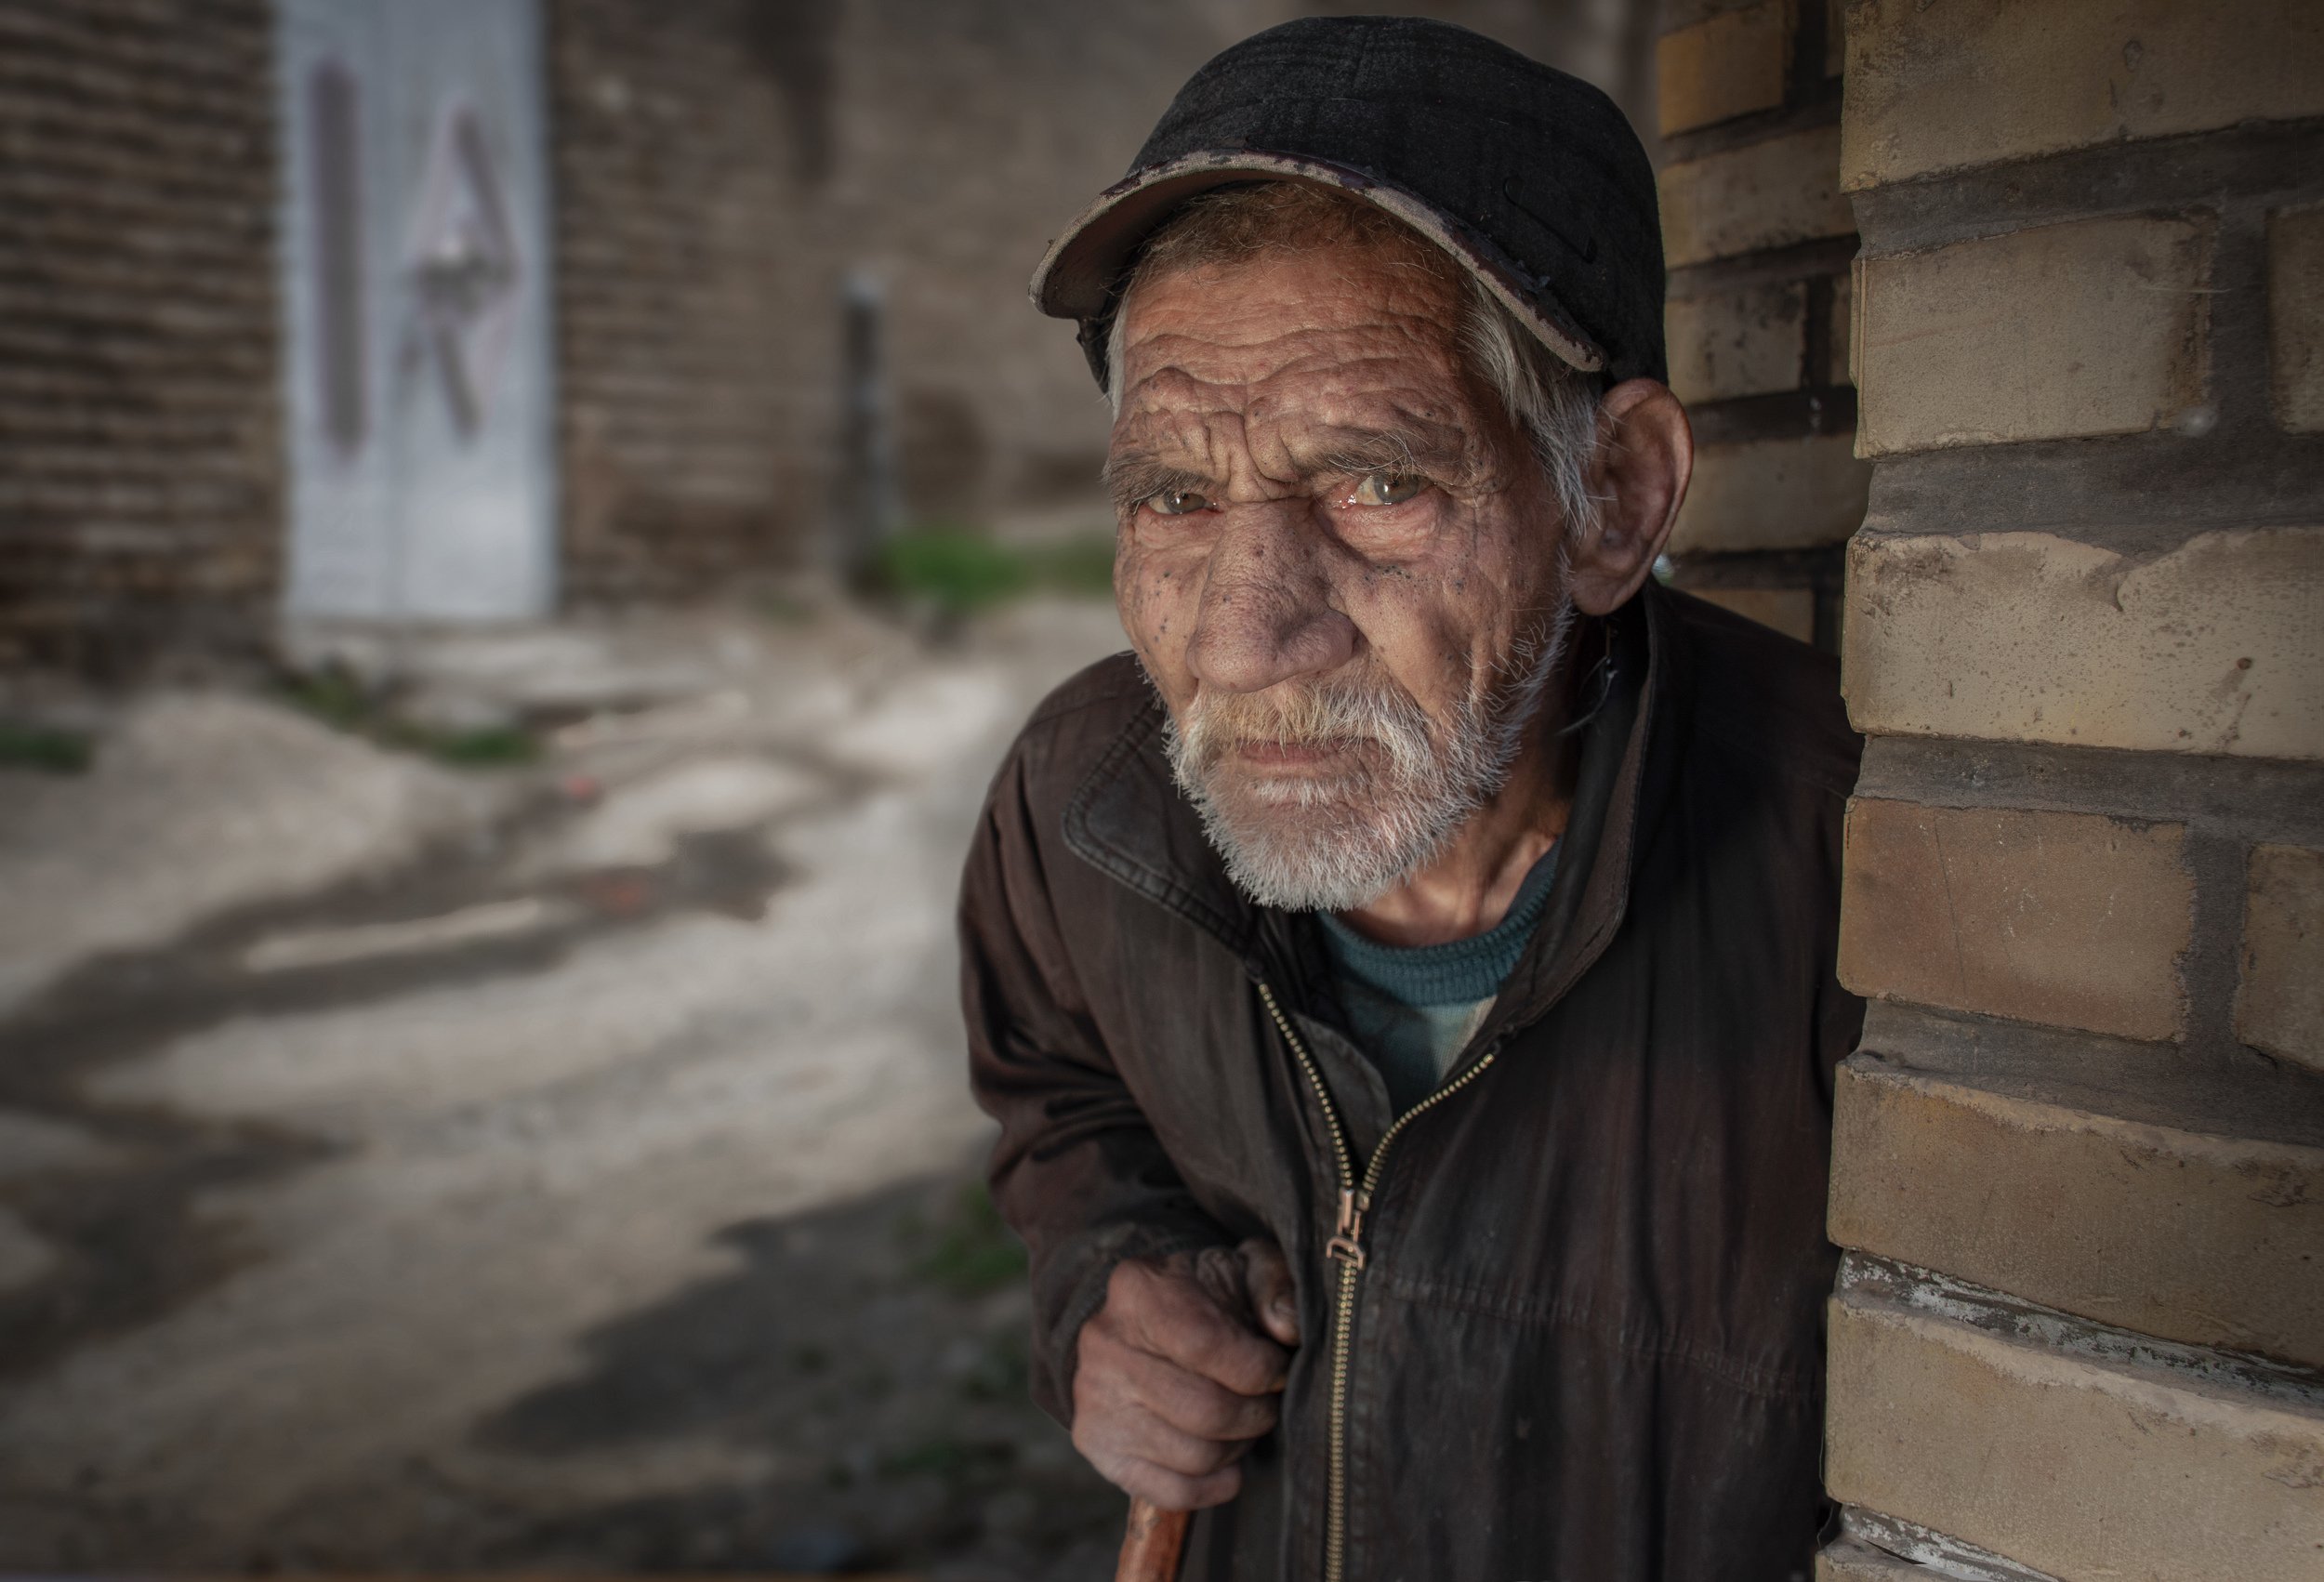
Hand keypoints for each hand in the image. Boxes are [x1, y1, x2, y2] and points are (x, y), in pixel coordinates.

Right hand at [1071, 1237, 1300, 1509]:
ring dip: (1238, 1446)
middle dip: (1255, 1413)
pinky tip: (1227, 1462)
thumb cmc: (1204, 1298)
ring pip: (1195, 1455)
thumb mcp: (1243, 1271)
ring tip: (1243, 1422)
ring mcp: (1094, 1397)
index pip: (1207, 1344)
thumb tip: (1286, 1327)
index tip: (1279, 1369)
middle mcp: (1105, 1342)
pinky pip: (1171, 1491)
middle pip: (1206, 1410)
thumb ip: (1274, 1285)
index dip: (1260, 1368)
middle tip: (1267, 1401)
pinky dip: (1214, 1485)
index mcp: (1139, 1289)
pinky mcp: (1096, 1443)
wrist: (1139, 1324)